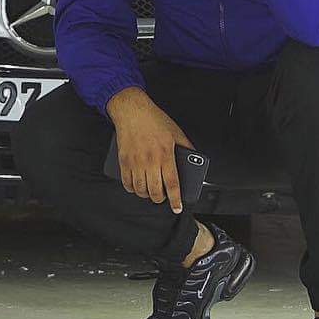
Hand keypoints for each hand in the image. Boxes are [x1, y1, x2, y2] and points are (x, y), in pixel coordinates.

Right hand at [106, 86, 193, 213]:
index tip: (177, 208)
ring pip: (140, 189)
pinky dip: (132, 188)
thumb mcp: (176, 132)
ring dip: (146, 195)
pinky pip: (126, 182)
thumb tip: (194, 159)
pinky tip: (136, 186)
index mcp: (165, 154)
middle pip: (155, 191)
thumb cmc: (154, 120)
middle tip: (162, 198)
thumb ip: (186, 147)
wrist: (132, 110)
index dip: (175, 200)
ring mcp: (135, 161)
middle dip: (160, 199)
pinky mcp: (123, 160)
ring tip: (150, 192)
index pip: (172, 184)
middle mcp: (150, 160)